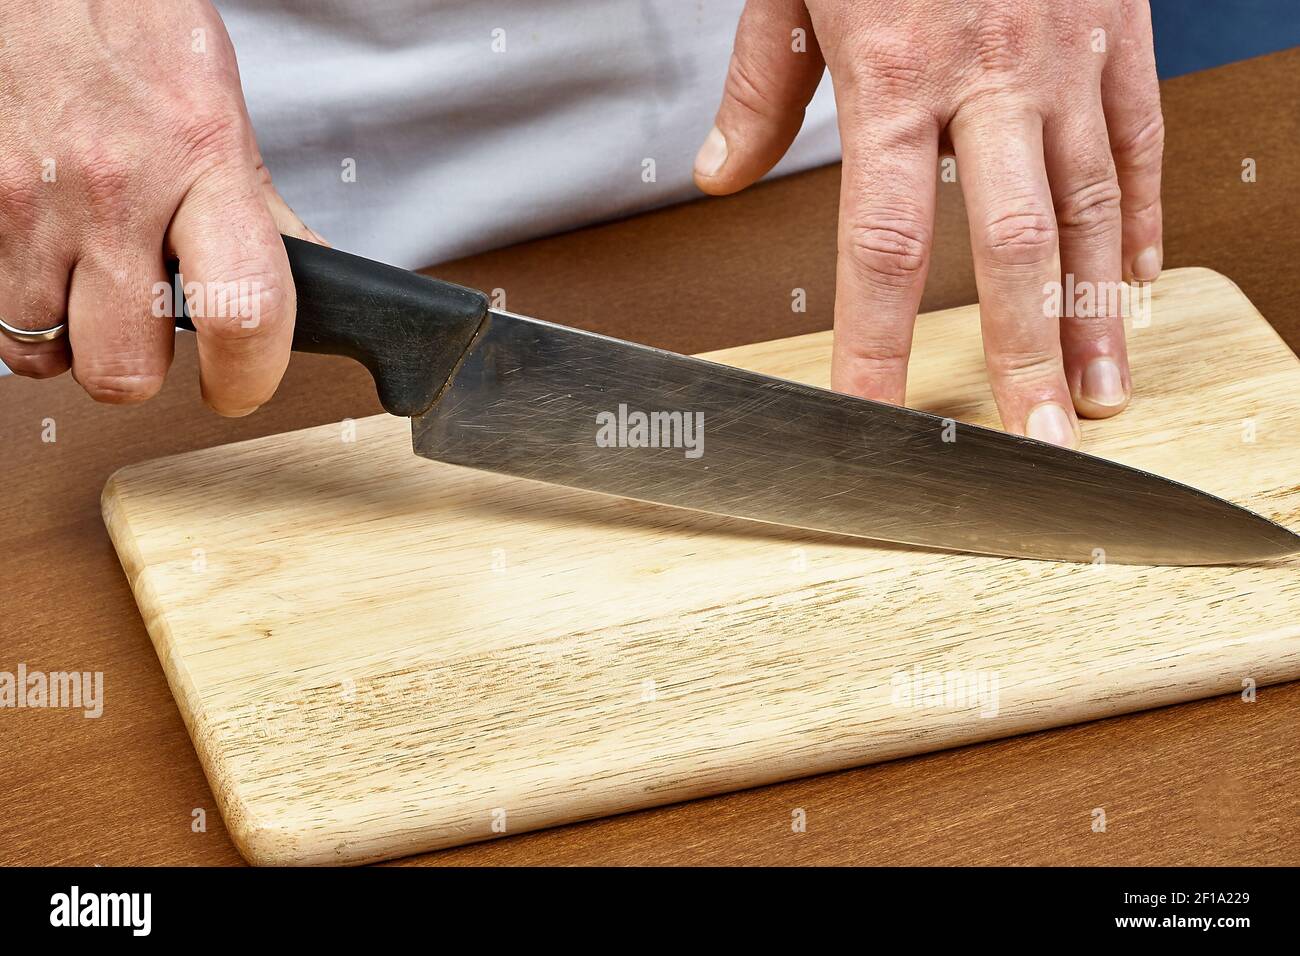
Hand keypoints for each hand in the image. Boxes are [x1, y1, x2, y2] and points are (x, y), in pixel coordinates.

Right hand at [0, 0, 321, 414]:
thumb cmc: (130, 30)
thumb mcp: (220, 111)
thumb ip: (260, 209)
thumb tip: (314, 279)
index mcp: (201, 160)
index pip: (242, 311)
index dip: (249, 376)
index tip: (241, 385)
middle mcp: (111, 189)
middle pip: (124, 369)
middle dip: (146, 370)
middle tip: (160, 334)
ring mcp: (28, 202)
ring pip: (44, 353)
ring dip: (78, 341)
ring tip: (99, 292)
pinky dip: (28, 307)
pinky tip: (54, 266)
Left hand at [696, 0, 1162, 446]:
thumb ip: (760, 87)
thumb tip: (722, 177)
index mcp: (893, 73)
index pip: (883, 243)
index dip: (877, 343)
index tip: (871, 416)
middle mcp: (989, 76)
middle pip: (1009, 244)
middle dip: (1023, 355)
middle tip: (1032, 445)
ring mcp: (1068, 55)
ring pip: (1090, 207)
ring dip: (1095, 313)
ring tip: (1098, 396)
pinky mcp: (1119, 33)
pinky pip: (1137, 143)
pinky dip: (1137, 222)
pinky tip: (1131, 288)